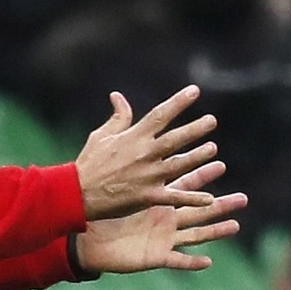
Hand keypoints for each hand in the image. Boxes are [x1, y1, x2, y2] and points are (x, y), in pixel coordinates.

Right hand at [75, 86, 217, 220]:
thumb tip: (118, 96)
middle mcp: (144, 154)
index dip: (178, 102)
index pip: (160, 115)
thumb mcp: (101, 136)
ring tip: (212, 149)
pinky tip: (210, 198)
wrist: (78, 193)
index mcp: (134, 138)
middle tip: (211, 121)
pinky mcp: (148, 196)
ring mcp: (148, 176)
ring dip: (197, 157)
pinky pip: (174, 197)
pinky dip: (192, 198)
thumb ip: (117, 118)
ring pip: (180, 164)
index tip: (195, 91)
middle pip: (175, 138)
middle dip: (195, 129)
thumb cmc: (89, 163)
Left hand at [75, 160, 247, 272]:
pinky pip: (175, 261)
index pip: (183, 186)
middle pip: (197, 210)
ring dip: (215, 232)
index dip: (201, 175)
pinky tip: (208, 261)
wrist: (87, 240)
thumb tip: (124, 128)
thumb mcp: (116, 184)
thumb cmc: (102, 212)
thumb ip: (125, 158)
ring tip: (236, 226)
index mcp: (157, 202)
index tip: (220, 163)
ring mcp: (162, 239)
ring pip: (194, 235)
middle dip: (220, 204)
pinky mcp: (154, 257)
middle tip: (243, 198)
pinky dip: (191, 262)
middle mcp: (165, 220)